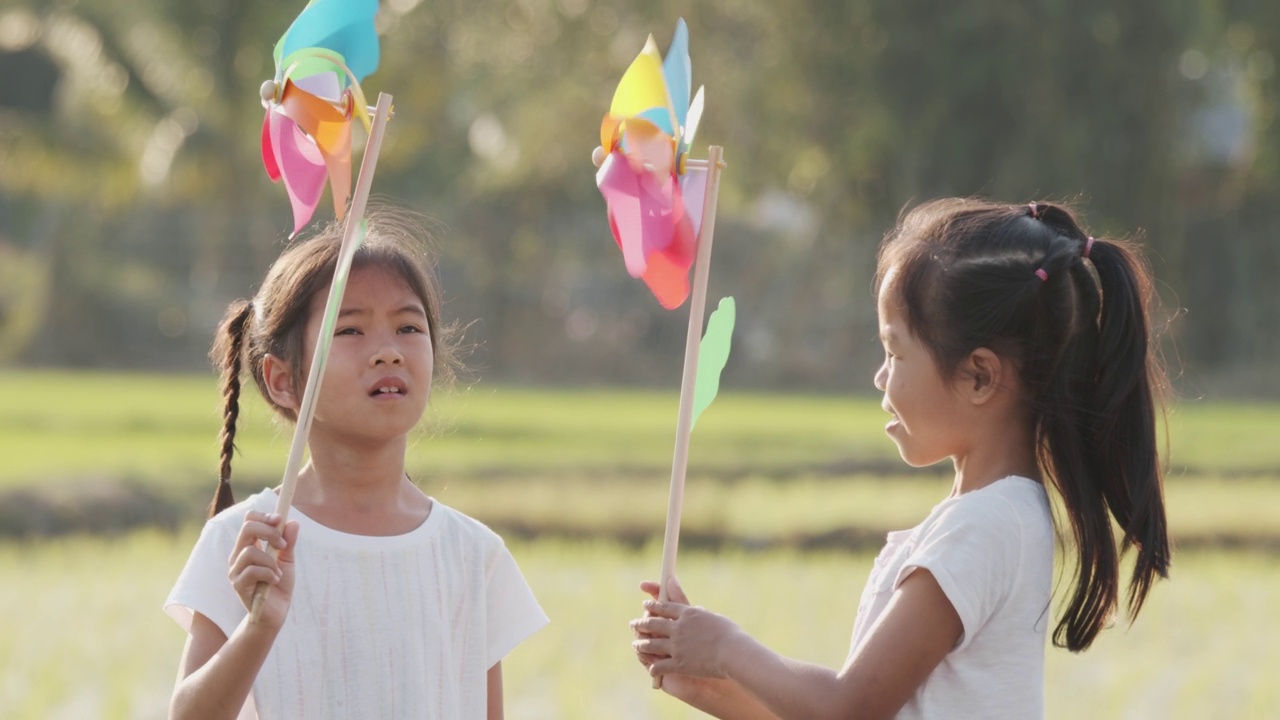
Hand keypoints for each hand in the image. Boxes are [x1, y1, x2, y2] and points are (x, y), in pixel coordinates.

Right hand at [228, 511, 298, 628]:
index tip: (280, 520)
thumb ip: (289, 542)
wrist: (276, 613)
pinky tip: (274, 581)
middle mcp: (238, 556)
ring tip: (278, 572)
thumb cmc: (279, 585)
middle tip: (283, 545)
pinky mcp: (238, 585)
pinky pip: (252, 571)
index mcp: (248, 546)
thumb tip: (293, 522)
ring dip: (271, 561)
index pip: (248, 520)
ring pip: (250, 552)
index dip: (264, 516)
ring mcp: (236, 570)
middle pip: (247, 528)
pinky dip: (269, 574)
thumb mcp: (287, 560)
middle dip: (270, 532)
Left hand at [631, 577, 743, 683]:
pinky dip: (653, 667)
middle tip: (633, 624)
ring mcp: (676, 646)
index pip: (664, 607)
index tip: (645, 606)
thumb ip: (700, 614)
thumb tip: (694, 610)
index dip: (652, 606)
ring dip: (641, 644)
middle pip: (653, 623)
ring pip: (651, 644)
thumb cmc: (730, 635)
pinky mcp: (678, 663)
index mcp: (687, 613)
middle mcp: (678, 628)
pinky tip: (651, 669)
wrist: (733, 653)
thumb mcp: (713, 617)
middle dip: (641, 623)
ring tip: (636, 644)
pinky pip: (659, 665)